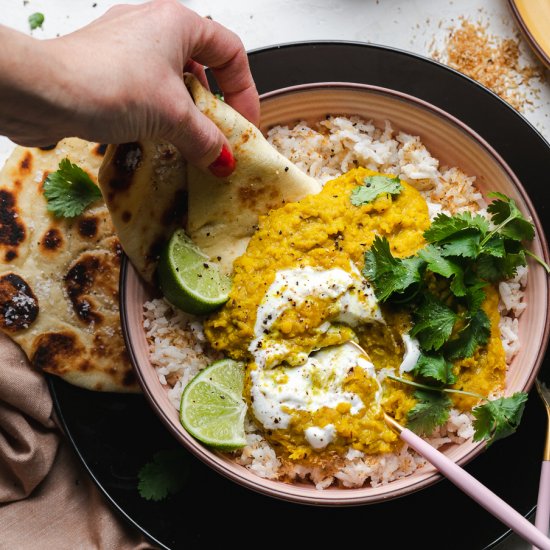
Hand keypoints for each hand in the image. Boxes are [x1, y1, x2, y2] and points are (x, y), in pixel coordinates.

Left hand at [0, 0, 258, 173]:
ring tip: (189, 141)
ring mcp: (127, 47)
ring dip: (187, 113)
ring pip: (174, 80)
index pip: (231, 53)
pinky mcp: (108, 69)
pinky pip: (148, 90)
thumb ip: (206, 140)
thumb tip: (223, 159)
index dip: (245, 91)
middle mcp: (152, 26)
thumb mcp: (172, 117)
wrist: (42, 93)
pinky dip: (160, 115)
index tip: (244, 123)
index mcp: (177, 23)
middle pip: (203, 66)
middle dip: (215, 105)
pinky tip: (158, 137)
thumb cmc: (105, 83)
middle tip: (219, 135)